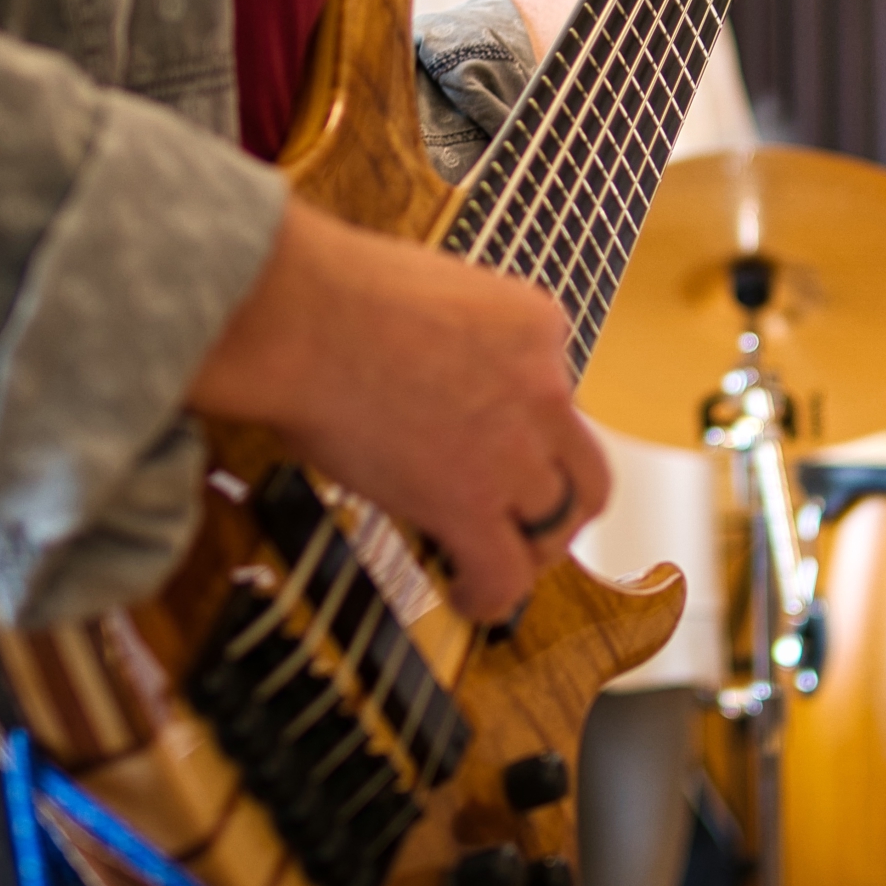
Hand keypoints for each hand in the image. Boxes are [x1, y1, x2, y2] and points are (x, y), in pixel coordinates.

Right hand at [186, 202, 612, 620]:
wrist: (299, 316)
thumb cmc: (330, 291)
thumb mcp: (430, 289)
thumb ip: (453, 339)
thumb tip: (422, 378)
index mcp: (534, 326)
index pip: (558, 389)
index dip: (523, 424)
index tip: (491, 439)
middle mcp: (542, 387)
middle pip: (585, 467)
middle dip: (560, 500)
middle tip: (526, 516)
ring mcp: (514, 449)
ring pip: (559, 522)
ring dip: (531, 549)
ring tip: (497, 562)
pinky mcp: (471, 503)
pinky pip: (505, 573)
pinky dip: (492, 595)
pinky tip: (467, 596)